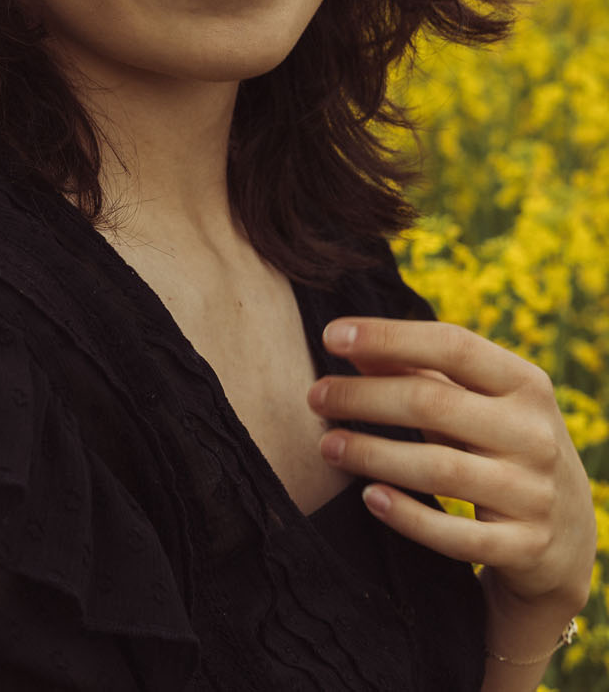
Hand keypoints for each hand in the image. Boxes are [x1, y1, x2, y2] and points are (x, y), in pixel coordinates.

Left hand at [307, 318, 595, 614]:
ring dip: (372, 454)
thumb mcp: (479, 403)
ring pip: (438, 469)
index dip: (388, 336)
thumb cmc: (504, 447)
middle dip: (364, 397)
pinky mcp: (524, 547)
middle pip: (434, 404)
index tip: (331, 335)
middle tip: (315, 395)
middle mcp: (534, 433)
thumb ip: (421, 372)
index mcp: (526, 384)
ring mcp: (533, 493)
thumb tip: (351, 342)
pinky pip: (456, 534)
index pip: (452, 345)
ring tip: (327, 445)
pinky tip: (369, 497)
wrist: (567, 537)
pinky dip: (408, 516)